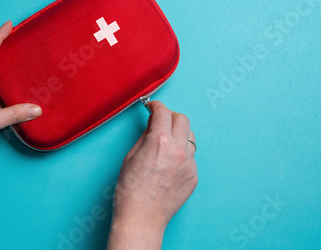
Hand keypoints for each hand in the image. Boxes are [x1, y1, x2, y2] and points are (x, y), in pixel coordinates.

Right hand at [107, 101, 197, 248]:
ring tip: (166, 143)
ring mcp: (189, 165)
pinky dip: (181, 154)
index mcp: (160, 142)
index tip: (152, 107)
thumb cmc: (130, 189)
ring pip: (190, 138)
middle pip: (182, 119)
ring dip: (179, 134)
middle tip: (160, 121)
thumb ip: (145, 136)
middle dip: (170, 116)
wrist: (141, 217)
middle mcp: (179, 151)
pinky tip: (168, 164)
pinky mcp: (194, 177)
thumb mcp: (131, 155)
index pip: (163, 112)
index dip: (156, 106)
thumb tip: (152, 124)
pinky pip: (190, 157)